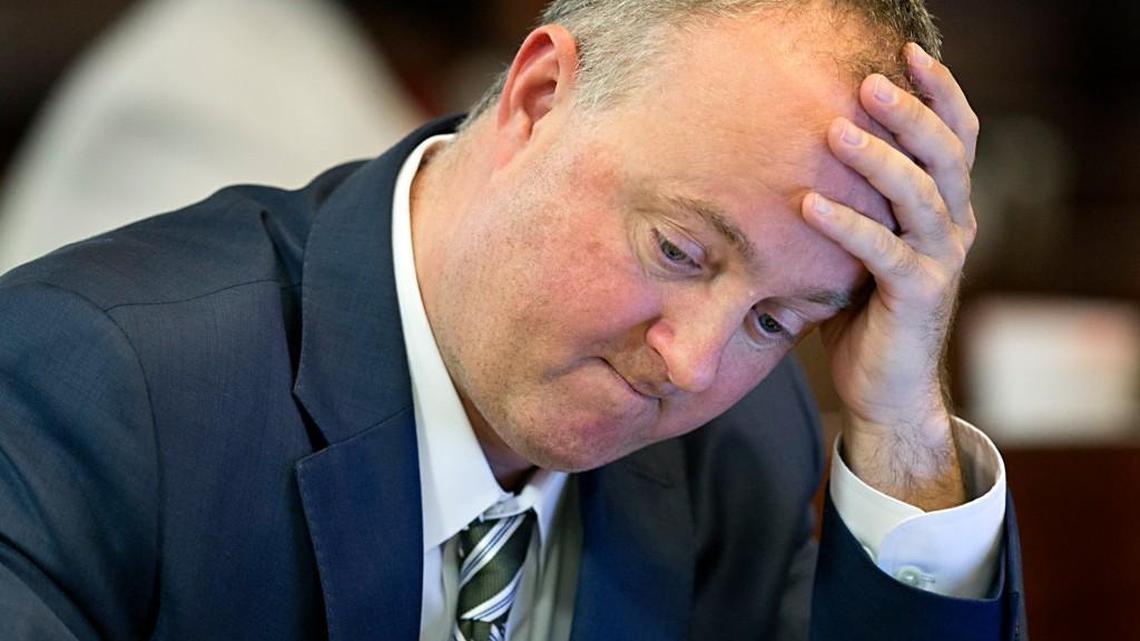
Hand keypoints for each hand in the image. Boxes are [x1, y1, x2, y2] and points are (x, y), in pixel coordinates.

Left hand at [802, 44, 978, 509]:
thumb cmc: (865, 312)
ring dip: (877, 160)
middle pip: (945, 154)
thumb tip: (796, 155)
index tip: (908, 53)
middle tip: (868, 82)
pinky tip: (807, 204)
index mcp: (946, 209)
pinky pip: (883, 251)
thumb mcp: (862, 248)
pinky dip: (846, 225)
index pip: (957, 137)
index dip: (940, 93)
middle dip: (910, 113)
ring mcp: (941, 261)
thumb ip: (855, 204)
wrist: (886, 389)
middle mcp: (955, 227)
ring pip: (920, 195)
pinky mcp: (918, 295)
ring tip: (834, 132)